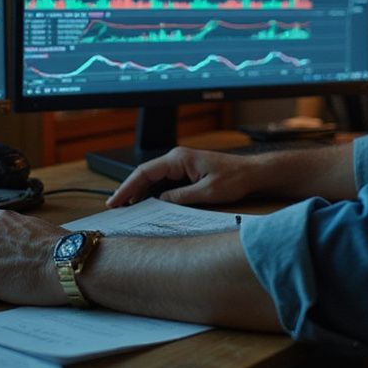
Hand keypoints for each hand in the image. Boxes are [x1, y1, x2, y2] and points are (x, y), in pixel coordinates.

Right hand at [107, 146, 262, 207]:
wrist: (253, 173)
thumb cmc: (235, 179)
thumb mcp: (207, 192)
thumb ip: (181, 197)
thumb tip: (159, 202)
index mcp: (179, 159)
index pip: (144, 172)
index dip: (127, 187)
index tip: (115, 200)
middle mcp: (177, 158)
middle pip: (145, 175)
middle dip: (130, 191)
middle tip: (115, 208)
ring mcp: (181, 165)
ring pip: (153, 179)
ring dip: (141, 193)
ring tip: (128, 209)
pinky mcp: (187, 172)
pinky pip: (164, 182)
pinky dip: (154, 193)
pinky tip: (148, 205)